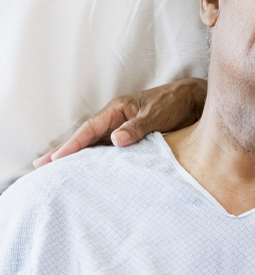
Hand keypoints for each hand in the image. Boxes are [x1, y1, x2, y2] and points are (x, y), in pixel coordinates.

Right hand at [32, 78, 207, 166]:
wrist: (193, 101)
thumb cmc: (174, 103)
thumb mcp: (156, 114)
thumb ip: (137, 127)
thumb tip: (115, 141)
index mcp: (117, 110)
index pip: (89, 130)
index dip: (72, 145)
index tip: (56, 159)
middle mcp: (116, 120)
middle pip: (86, 139)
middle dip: (65, 152)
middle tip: (41, 167)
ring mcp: (122, 129)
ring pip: (96, 146)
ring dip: (79, 159)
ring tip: (60, 173)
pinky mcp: (133, 138)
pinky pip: (111, 151)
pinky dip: (99, 161)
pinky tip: (91, 172)